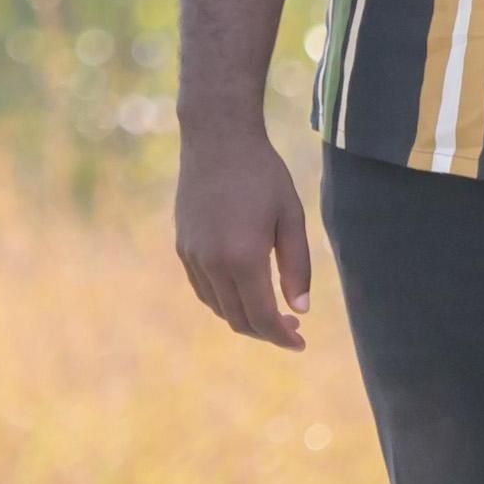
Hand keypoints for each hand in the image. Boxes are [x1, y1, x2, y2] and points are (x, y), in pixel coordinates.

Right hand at [173, 112, 315, 352]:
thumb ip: (297, 267)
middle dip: (266, 331)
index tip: (301, 343)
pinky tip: (245, 292)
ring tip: (271, 312)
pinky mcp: (182, 247)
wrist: (216, 140)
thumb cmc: (263, 175)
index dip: (282, 337)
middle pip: (238, 319)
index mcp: (243, 257)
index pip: (261, 317)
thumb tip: (300, 310)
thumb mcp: (291, 218)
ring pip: (218, 307)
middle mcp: (212, 262)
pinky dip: (224, 301)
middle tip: (293, 329)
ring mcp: (193, 256)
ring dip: (244, 318)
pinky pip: (203, 289)